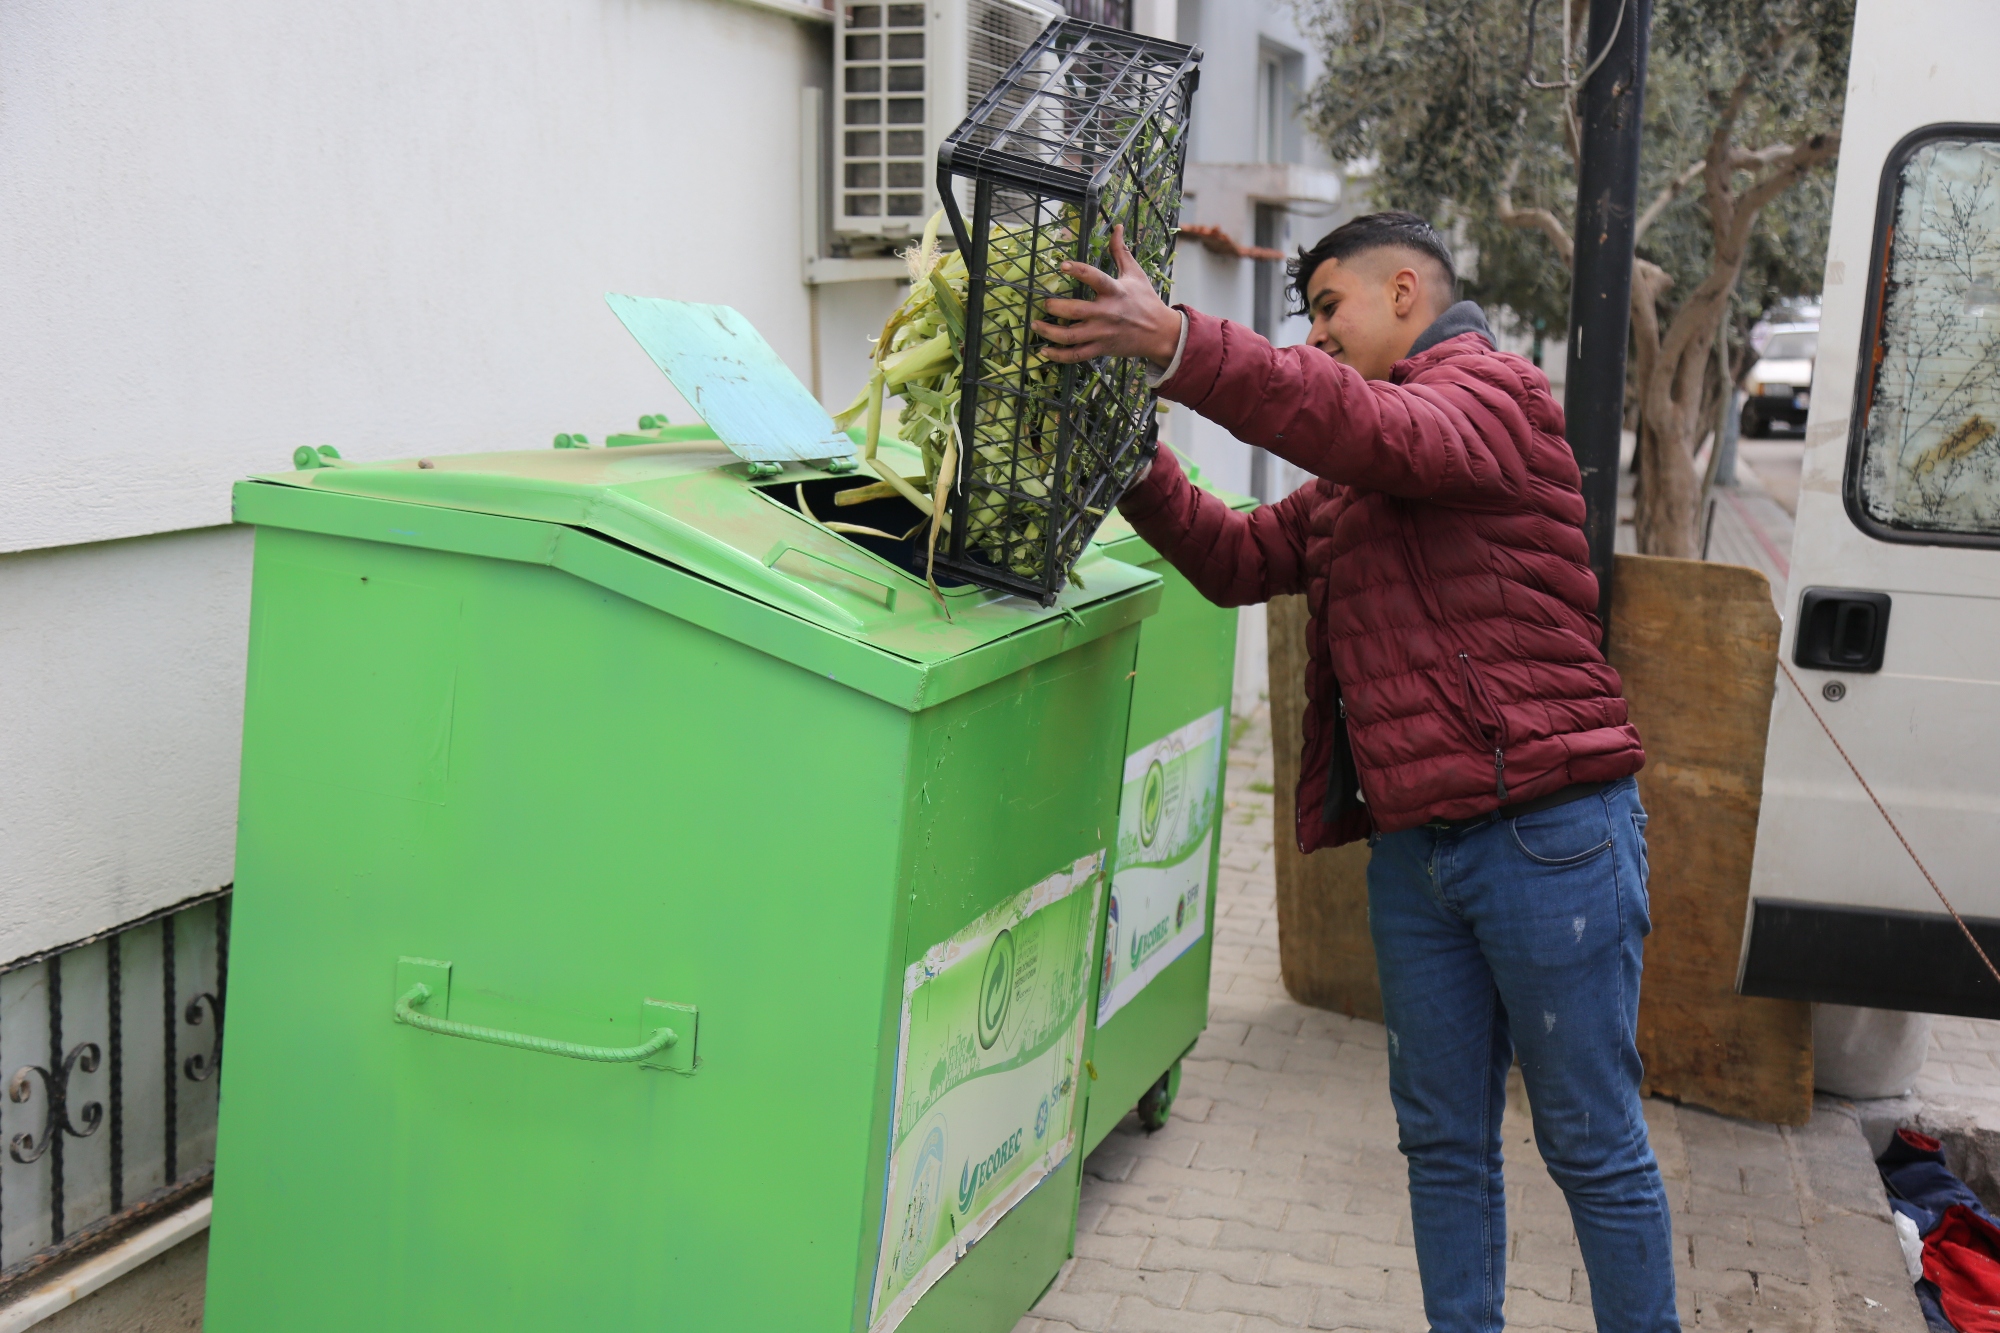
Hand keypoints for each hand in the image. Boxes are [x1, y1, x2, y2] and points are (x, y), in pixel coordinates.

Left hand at [1032, 225, 1182, 367]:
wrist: (1160, 334)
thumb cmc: (1146, 301)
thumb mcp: (1135, 274)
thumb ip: (1121, 252)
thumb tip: (1117, 226)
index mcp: (1115, 291)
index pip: (1095, 278)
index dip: (1078, 271)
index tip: (1061, 265)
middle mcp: (1106, 313)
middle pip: (1075, 310)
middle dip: (1055, 307)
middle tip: (1044, 303)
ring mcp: (1102, 333)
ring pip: (1070, 336)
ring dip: (1049, 332)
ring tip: (1035, 324)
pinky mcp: (1100, 348)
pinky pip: (1076, 355)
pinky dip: (1059, 355)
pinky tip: (1045, 351)